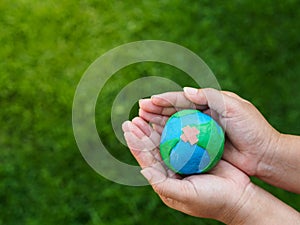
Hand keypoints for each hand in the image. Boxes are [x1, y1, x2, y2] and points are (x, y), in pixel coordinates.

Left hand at [122, 117, 252, 222]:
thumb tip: (142, 170)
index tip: (128, 128)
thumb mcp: (186, 196)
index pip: (147, 160)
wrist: (240, 197)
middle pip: (153, 148)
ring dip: (155, 128)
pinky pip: (182, 137)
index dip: (137, 144)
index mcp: (165, 181)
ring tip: (146, 115)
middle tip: (133, 118)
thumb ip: (163, 185)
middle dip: (142, 133)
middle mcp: (172, 169)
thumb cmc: (212, 200)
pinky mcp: (196, 153)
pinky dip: (175, 126)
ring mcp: (184, 160)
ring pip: (166, 141)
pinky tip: (169, 116)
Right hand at [138, 88, 279, 177]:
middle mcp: (201, 115)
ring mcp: (200, 131)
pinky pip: (179, 140)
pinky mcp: (200, 146)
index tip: (149, 100)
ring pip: (174, 125)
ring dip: (157, 123)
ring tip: (141, 121)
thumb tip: (186, 91)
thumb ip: (210, 96)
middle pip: (174, 111)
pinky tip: (154, 137)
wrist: (263, 154)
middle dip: (156, 110)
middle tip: (139, 110)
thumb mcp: (235, 107)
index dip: (165, 99)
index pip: (182, 99)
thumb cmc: (251, 128)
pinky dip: (166, 137)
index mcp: (209, 102)